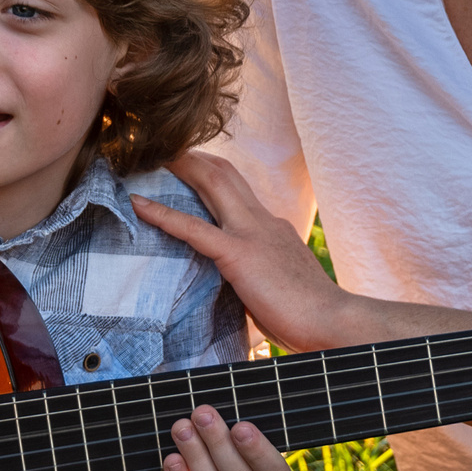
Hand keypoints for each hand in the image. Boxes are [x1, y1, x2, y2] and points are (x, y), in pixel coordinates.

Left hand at [133, 150, 347, 352]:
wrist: (333, 322)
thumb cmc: (310, 315)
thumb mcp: (281, 282)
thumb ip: (261, 273)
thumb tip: (245, 286)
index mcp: (272, 228)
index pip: (239, 190)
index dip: (212, 174)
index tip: (191, 168)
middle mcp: (262, 222)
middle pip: (224, 175)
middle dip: (194, 158)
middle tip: (164, 148)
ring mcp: (251, 234)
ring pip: (212, 184)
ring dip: (181, 167)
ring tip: (151, 157)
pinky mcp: (239, 254)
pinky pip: (193, 228)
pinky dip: (162, 214)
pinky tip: (138, 205)